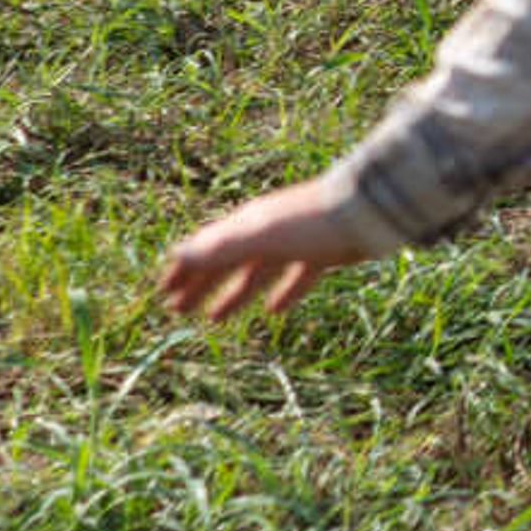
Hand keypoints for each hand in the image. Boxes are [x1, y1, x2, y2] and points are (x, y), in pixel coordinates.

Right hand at [152, 175, 376, 321]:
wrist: (368, 210)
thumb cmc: (310, 221)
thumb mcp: (260, 236)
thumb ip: (221, 247)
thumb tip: (177, 253)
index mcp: (247, 225)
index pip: (206, 249)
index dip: (184, 270)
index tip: (162, 293)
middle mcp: (267, 231)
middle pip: (227, 262)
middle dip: (201, 285)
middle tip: (177, 312)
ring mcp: (295, 241)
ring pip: (257, 273)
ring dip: (235, 294)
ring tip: (214, 319)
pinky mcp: (323, 253)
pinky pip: (295, 277)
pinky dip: (282, 293)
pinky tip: (274, 311)